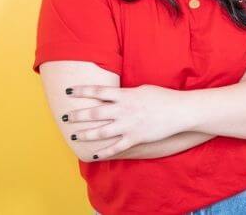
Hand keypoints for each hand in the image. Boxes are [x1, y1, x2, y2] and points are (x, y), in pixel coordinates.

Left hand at [64, 84, 190, 158]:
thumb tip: (112, 95)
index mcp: (124, 95)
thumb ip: (125, 93)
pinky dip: (104, 152)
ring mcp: (128, 126)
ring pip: (101, 132)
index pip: (98, 91)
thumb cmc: (162, 97)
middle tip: (65, 117)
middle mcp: (123, 110)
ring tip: (74, 136)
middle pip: (94, 113)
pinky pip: (116, 147)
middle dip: (78, 115)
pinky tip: (94, 155)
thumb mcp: (141, 89)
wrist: (180, 111)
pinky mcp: (135, 138)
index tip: (68, 91)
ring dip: (86, 134)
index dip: (81, 91)